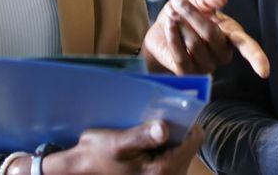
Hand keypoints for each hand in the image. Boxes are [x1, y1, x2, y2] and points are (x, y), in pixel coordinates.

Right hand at [24, 120, 203, 174]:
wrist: (83, 171)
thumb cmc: (97, 157)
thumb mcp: (117, 144)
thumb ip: (142, 136)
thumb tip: (164, 128)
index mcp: (164, 170)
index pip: (194, 137)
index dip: (185, 120)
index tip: (169, 109)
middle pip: (188, 142)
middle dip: (174, 127)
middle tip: (154, 117)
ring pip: (179, 146)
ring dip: (166, 135)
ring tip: (145, 127)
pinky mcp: (160, 174)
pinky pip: (170, 153)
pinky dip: (160, 143)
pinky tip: (143, 138)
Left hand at [141, 0, 269, 77]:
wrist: (160, 29)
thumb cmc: (185, 14)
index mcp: (231, 34)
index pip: (247, 46)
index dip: (256, 57)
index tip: (264, 71)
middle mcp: (222, 53)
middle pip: (211, 35)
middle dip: (192, 14)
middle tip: (177, 1)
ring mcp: (205, 65)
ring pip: (194, 44)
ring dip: (180, 25)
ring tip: (173, 15)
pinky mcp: (188, 73)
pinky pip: (180, 54)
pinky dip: (172, 35)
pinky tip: (168, 26)